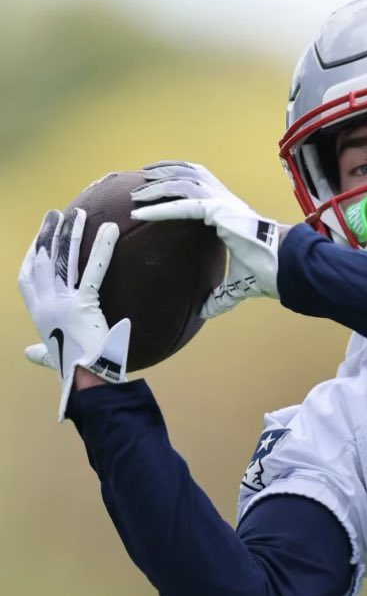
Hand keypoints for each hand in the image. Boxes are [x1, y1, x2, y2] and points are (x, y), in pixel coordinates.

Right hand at [18, 208, 130, 420]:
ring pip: (65, 260)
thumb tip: (30, 354)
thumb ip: (41, 354)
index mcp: (38, 315)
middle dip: (48, 234)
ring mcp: (61, 303)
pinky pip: (94, 270)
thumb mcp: (52, 359)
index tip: (39, 240)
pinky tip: (111, 229)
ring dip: (71, 233)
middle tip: (56, 214)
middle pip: (43, 260)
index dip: (32, 255)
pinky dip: (102, 248)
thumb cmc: (74, 374)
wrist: (87, 382)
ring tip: (77, 213)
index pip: (27, 278)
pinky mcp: (83, 305)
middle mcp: (45, 305)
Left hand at [130, 161, 280, 317]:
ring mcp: (221, 201)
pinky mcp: (217, 210)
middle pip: (187, 174)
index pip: (199, 184)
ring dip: (156, 185)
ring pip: (181, 182)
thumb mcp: (236, 284)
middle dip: (163, 171)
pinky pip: (181, 205)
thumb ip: (218, 296)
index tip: (157, 182)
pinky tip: (141, 212)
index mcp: (228, 210)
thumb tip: (204, 312)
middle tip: (141, 177)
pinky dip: (159, 208)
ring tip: (135, 191)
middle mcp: (224, 199)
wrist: (282, 266)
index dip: (178, 179)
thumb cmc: (266, 270)